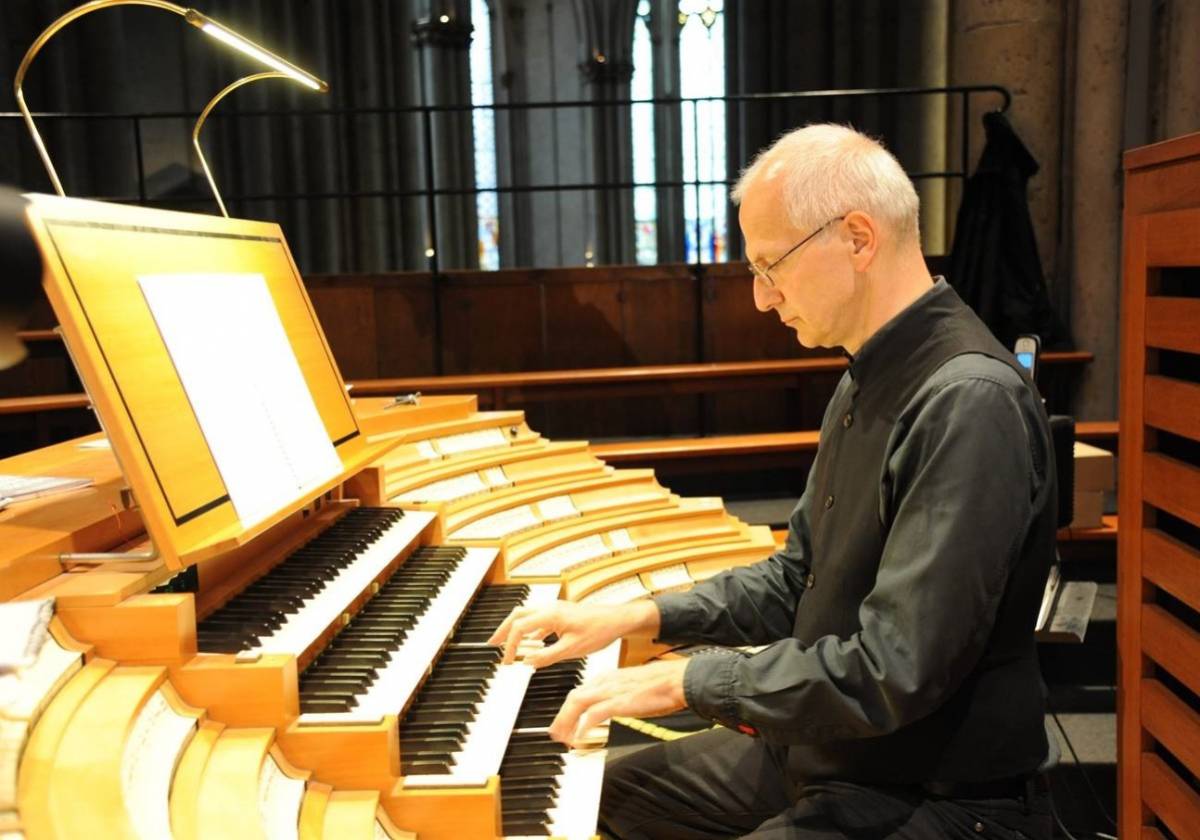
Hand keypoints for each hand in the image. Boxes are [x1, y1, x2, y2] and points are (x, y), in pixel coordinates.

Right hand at [486, 599, 658, 667]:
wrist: (617, 620)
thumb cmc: (599, 630)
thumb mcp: (572, 649)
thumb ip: (547, 656)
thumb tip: (527, 662)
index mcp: (550, 615)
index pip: (519, 628)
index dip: (510, 645)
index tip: (507, 662)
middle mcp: (550, 608)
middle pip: (517, 615)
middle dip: (503, 630)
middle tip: (492, 644)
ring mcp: (555, 610)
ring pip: (527, 615)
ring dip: (514, 628)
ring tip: (505, 643)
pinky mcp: (562, 615)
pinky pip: (538, 620)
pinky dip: (529, 630)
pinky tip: (529, 642)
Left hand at [548, 659, 688, 745]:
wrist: (677, 679)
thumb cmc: (662, 683)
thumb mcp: (633, 685)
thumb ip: (619, 693)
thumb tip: (613, 706)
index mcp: (609, 677)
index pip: (581, 691)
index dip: (569, 708)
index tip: (564, 720)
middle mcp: (606, 681)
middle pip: (574, 697)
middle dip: (561, 716)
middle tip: (556, 733)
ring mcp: (612, 691)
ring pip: (578, 703)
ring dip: (566, 721)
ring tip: (563, 737)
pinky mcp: (620, 701)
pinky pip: (594, 714)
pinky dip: (583, 725)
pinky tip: (580, 736)